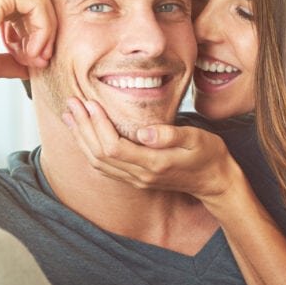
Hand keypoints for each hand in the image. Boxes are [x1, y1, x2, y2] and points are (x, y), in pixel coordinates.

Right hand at [0, 0, 54, 95]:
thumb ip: (12, 58)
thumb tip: (31, 65)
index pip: (22, 0)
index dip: (35, 28)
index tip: (34, 57)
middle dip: (45, 26)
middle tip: (41, 57)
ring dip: (45, 30)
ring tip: (34, 58)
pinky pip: (36, 2)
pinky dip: (42, 28)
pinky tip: (30, 51)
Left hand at [61, 97, 239, 203]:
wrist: (215, 181)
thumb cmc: (208, 155)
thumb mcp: (197, 139)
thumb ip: (170, 135)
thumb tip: (143, 132)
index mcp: (153, 164)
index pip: (113, 146)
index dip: (98, 125)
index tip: (89, 102)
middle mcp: (140, 176)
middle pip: (99, 155)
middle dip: (83, 127)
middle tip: (72, 103)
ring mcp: (136, 180)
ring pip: (98, 163)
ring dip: (82, 139)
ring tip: (71, 116)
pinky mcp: (135, 180)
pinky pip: (105, 168)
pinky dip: (90, 149)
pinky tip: (84, 135)